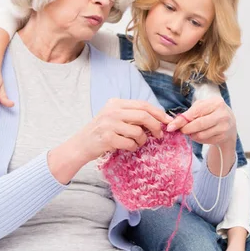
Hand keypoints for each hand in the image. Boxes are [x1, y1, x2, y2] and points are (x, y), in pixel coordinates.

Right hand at [48, 99, 171, 183]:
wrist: (81, 145)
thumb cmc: (102, 132)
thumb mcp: (115, 117)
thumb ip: (133, 115)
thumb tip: (159, 119)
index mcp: (116, 103)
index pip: (143, 105)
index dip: (159, 113)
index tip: (169, 121)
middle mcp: (112, 111)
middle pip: (144, 116)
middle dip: (156, 126)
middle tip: (159, 135)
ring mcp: (109, 124)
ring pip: (138, 132)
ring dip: (142, 140)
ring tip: (136, 143)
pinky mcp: (107, 138)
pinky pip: (130, 143)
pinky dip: (133, 147)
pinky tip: (127, 147)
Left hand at [166, 97, 235, 146]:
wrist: (229, 122)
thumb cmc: (212, 112)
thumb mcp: (202, 107)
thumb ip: (189, 113)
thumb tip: (174, 124)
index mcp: (216, 103)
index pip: (195, 112)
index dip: (182, 120)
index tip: (171, 127)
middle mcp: (222, 114)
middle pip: (199, 124)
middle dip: (186, 129)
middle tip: (181, 131)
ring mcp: (224, 126)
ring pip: (201, 134)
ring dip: (192, 135)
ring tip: (191, 131)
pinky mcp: (223, 137)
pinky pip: (205, 140)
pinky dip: (199, 139)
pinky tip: (200, 134)